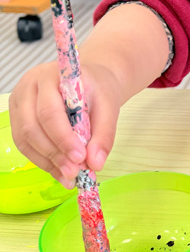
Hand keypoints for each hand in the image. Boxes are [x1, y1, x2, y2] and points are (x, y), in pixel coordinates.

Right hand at [9, 61, 122, 186]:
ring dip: (47, 162)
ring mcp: (19, 102)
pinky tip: (59, 171)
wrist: (89, 80)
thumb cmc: (97, 88)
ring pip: (25, 139)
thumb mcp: (109, 105)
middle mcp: (29, 87)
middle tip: (74, 172)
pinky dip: (42, 161)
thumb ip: (104, 133)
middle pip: (32, 127)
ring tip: (69, 176)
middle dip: (54, 154)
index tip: (81, 157)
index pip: (50, 111)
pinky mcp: (18, 118)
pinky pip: (25, 144)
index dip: (63, 137)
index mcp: (51, 76)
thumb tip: (95, 163)